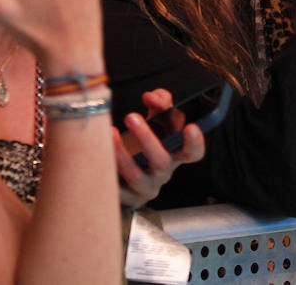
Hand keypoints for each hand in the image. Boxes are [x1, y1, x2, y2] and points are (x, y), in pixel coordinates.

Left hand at [114, 88, 204, 207]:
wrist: (127, 179)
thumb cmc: (143, 146)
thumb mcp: (155, 124)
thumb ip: (159, 105)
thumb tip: (152, 96)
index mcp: (174, 154)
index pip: (193, 153)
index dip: (195, 143)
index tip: (191, 128)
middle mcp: (163, 173)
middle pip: (162, 160)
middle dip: (146, 138)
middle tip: (130, 116)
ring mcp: (146, 188)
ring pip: (136, 175)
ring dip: (122, 154)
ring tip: (109, 133)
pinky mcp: (127, 199)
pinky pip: (117, 190)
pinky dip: (109, 173)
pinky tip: (100, 158)